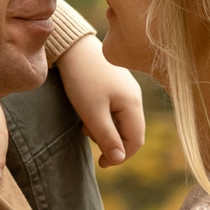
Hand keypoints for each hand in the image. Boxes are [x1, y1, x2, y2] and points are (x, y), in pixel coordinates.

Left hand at [56, 35, 145, 167]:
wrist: (73, 46)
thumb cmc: (83, 79)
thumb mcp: (93, 113)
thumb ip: (108, 138)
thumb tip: (120, 159)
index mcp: (133, 104)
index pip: (136, 141)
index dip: (121, 156)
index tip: (100, 162)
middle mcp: (135, 96)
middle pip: (130, 131)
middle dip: (111, 141)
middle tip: (88, 134)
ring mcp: (127, 89)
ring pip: (121, 120)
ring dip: (105, 128)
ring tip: (85, 121)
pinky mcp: (116, 84)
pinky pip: (115, 109)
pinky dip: (103, 116)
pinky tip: (88, 110)